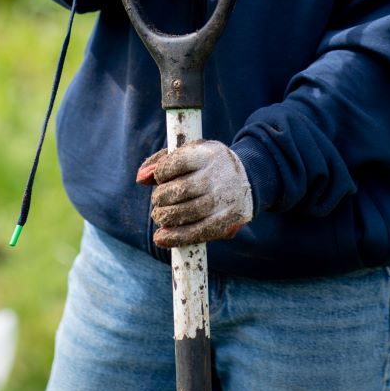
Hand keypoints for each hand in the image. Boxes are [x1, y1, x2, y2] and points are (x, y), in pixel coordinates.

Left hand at [136, 141, 252, 246]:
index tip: (160, 178)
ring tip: (160, 215)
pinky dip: (176, 237)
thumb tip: (140, 179)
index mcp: (209, 153)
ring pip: (188, 212)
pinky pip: (198, 232)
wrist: (249, 178)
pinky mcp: (229, 219)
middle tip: (158, 200)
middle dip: (161, 198)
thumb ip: (162, 162)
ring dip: (166, 217)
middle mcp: (220, 174)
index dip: (161, 173)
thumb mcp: (190, 154)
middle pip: (181, 190)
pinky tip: (161, 237)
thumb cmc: (208, 165)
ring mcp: (226, 198)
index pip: (177, 163)